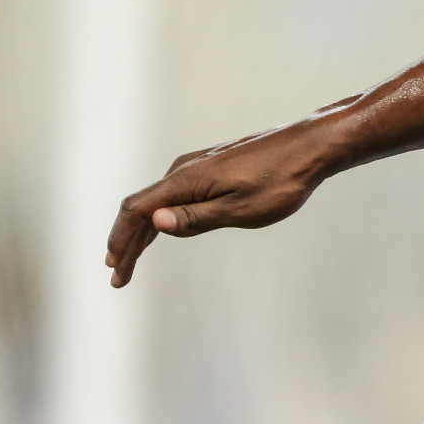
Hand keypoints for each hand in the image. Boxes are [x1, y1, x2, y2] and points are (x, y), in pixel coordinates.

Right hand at [105, 118, 340, 286]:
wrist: (310, 147)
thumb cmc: (280, 181)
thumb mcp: (240, 210)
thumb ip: (196, 218)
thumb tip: (155, 223)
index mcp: (186, 180)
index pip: (136, 211)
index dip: (120, 240)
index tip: (113, 269)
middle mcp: (185, 169)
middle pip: (141, 208)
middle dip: (127, 242)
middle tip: (118, 276)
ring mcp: (198, 166)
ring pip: (158, 201)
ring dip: (143, 231)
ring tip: (132, 260)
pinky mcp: (212, 167)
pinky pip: (175, 194)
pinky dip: (163, 216)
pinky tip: (163, 230)